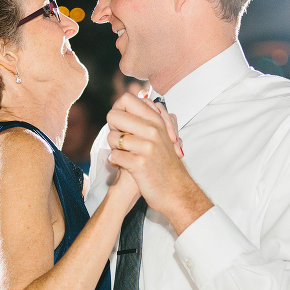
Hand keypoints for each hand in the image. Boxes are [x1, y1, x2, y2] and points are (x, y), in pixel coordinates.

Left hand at [107, 94, 206, 232]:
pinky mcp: (140, 163)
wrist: (176, 191)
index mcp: (156, 120)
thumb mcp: (162, 136)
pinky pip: (114, 156)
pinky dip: (115, 162)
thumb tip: (137, 98)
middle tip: (121, 141)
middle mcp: (153, 130)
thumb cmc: (165, 163)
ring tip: (124, 155)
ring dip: (114, 148)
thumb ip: (150, 117)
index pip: (125, 99)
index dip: (118, 111)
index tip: (122, 124)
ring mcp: (147, 146)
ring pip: (112, 138)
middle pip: (113, 116)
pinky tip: (123, 166)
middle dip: (112, 129)